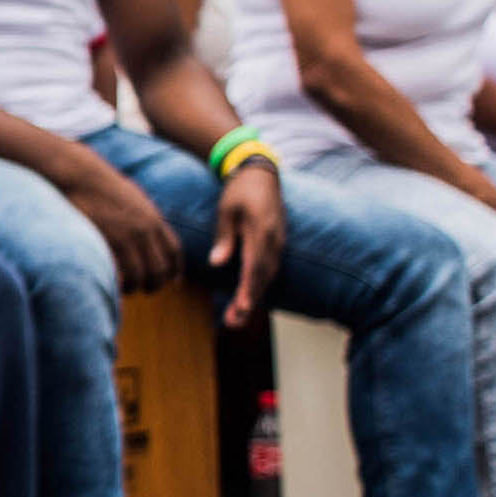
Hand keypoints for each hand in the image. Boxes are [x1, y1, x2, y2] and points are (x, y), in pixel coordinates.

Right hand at [56, 150, 181, 293]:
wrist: (81, 175)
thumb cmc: (100, 184)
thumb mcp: (133, 198)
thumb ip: (144, 215)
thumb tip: (148, 227)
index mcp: (154, 218)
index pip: (174, 252)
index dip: (175, 270)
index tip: (171, 280)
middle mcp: (146, 229)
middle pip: (161, 269)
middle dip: (155, 283)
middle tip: (145, 288)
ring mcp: (128, 237)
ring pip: (142, 275)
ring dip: (135, 286)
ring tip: (125, 287)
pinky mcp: (110, 242)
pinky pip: (122, 273)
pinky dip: (120, 283)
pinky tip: (113, 282)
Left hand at [211, 160, 286, 324]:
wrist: (262, 174)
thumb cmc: (240, 191)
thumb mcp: (226, 210)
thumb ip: (224, 237)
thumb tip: (217, 263)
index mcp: (261, 232)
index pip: (255, 267)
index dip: (248, 289)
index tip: (241, 307)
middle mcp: (274, 241)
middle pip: (263, 278)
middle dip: (249, 301)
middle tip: (233, 322)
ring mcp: (278, 244)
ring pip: (268, 277)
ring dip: (253, 297)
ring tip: (237, 318)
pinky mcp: (277, 245)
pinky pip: (269, 270)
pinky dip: (259, 286)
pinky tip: (247, 300)